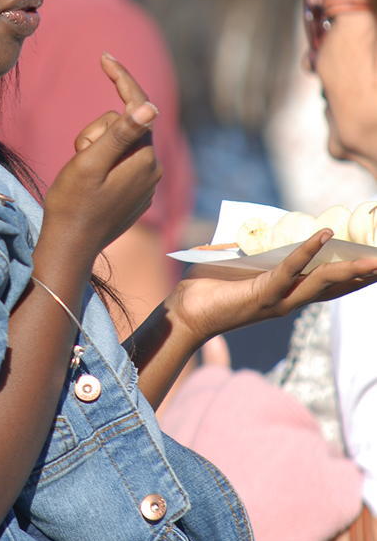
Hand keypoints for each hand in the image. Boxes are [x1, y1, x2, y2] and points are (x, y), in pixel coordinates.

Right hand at [41, 55, 161, 267]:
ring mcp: (146, 183)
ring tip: (81, 173)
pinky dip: (103, 162)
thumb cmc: (73, 203)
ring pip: (120, 143)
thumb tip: (150, 106)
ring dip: (97, 148)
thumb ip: (120, 133)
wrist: (71, 246)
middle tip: (77, 155)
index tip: (104, 56)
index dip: (121, 78)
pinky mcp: (136, 194)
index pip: (137, 105)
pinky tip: (89, 185)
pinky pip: (120, 162)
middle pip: (124, 124)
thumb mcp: (90, 163)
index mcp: (143, 157)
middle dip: (97, 130)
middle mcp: (152, 169)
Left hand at [169, 230, 376, 343]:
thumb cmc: (205, 289)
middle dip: (364, 276)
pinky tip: (324, 235)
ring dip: (349, 269)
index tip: (375, 261)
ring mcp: (278, 300)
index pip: (329, 285)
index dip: (354, 275)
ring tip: (374, 258)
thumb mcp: (235, 263)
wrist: (183, 313)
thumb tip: (256, 227)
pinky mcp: (263, 294)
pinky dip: (307, 251)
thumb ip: (251, 248)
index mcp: (286, 294)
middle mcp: (289, 300)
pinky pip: (290, 270)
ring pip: (322, 282)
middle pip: (336, 287)